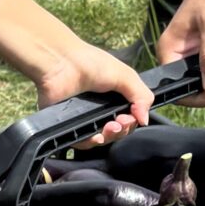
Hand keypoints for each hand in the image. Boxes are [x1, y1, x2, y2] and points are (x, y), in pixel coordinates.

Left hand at [31, 40, 153, 139]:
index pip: (129, 116)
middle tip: (120, 122)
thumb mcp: (125, 75)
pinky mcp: (68, 125)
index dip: (133, 120)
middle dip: (123, 129)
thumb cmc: (91, 63)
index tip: (132, 117)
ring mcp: (84, 117)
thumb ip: (141, 96)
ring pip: (102, 138)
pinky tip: (94, 135)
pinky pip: (83, 142)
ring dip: (110, 137)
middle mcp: (100, 107)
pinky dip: (90, 141)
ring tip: (109, 127)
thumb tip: (144, 120)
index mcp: (114, 95)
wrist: (60, 64)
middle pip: (118, 130)